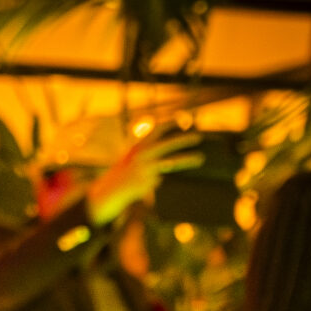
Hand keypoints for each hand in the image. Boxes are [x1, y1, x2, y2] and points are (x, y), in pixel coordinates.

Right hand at [86, 128, 206, 225]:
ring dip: (187, 159)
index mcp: (138, 146)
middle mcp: (142, 156)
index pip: (157, 130)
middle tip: (199, 137)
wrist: (110, 191)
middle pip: (167, 145)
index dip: (171, 123)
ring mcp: (146, 170)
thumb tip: (173, 142)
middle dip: (183, 140)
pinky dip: (157, 179)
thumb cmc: (126, 170)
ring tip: (201, 158)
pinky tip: (146, 183)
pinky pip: (161, 178)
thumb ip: (150, 148)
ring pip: (171, 163)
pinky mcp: (149, 183)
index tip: (184, 119)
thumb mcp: (134, 156)